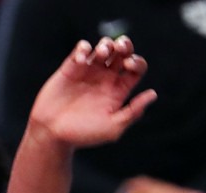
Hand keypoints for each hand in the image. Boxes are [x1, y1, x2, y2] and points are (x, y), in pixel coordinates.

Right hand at [29, 35, 157, 149]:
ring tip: (102, 53)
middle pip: (122, 52)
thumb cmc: (82, 135)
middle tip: (120, 49)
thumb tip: (153, 94)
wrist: (52, 134)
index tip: (128, 66)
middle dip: (125, 45)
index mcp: (118, 91)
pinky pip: (81, 49)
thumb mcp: (112, 128)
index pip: (136, 68)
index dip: (137, 62)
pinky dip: (83, 48)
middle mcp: (105, 79)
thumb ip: (133, 112)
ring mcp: (88, 72)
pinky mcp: (70, 68)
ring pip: (104, 47)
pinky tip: (81, 60)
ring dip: (106, 44)